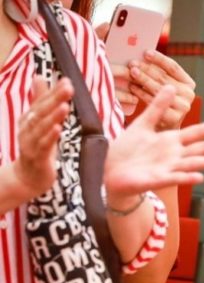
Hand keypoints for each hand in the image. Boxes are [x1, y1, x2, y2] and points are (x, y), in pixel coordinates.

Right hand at [13, 77, 72, 198]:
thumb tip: (39, 76)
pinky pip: (43, 146)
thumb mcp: (39, 122)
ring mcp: (30, 143)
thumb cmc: (37, 146)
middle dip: (54, 99)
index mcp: (29, 119)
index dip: (53, 91)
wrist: (28, 177)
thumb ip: (40, 101)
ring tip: (64, 105)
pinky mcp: (37, 158)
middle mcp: (27, 129)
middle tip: (68, 87)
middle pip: (41, 112)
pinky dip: (50, 136)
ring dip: (53, 116)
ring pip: (41, 128)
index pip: (42, 102)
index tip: (67, 80)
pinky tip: (58, 129)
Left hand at [103, 85, 203, 208]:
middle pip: (201, 148)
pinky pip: (174, 179)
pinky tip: (199, 177)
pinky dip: (186, 178)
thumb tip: (170, 86)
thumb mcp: (142, 124)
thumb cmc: (126, 151)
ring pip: (192, 164)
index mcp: (172, 141)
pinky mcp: (155, 180)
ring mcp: (167, 169)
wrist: (109, 172)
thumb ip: (157, 107)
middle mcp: (174, 155)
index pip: (198, 132)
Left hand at [128, 50, 196, 129]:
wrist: (166, 128)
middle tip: (133, 63)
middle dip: (147, 69)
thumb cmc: (163, 102)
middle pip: (164, 77)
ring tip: (132, 72)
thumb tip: (143, 56)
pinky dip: (141, 93)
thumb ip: (160, 73)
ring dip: (143, 79)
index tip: (146, 52)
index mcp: (189, 83)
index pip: (173, 67)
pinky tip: (132, 87)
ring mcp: (183, 107)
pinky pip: (154, 101)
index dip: (159, 59)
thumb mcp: (165, 86)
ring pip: (158, 89)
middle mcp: (189, 94)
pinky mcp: (174, 117)